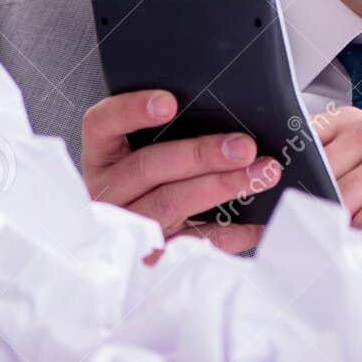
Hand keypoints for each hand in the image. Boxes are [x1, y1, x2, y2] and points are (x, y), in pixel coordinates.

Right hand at [81, 89, 280, 254]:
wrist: (124, 258)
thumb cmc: (144, 189)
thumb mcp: (141, 158)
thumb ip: (168, 138)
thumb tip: (225, 128)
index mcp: (102, 157)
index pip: (101, 124)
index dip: (132, 111)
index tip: (168, 103)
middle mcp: (107, 190)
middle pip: (148, 167)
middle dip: (201, 155)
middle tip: (243, 147)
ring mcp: (127, 226)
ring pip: (170, 203)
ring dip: (221, 186)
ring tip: (260, 174)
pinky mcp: (150, 257)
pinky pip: (191, 244)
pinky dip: (228, 233)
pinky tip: (254, 223)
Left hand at [311, 105, 361, 273]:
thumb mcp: (349, 194)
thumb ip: (314, 187)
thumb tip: (271, 208)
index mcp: (350, 124)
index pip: (298, 146)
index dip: (295, 182)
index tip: (312, 199)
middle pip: (318, 179)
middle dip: (329, 213)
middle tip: (361, 221)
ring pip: (344, 204)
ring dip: (358, 231)